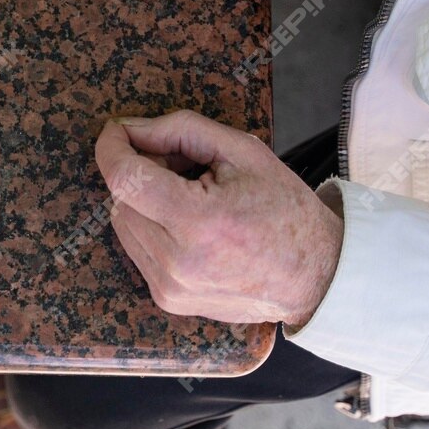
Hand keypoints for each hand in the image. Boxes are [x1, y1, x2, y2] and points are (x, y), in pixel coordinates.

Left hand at [94, 111, 342, 329]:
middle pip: (121, 199)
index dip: (112, 147)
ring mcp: (170, 287)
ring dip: (144, 201)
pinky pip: (137, 248)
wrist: (316, 276)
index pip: (125, 178)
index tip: (116, 131)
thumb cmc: (285, 210)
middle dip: (140, 172)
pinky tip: (188, 225)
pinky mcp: (168, 299)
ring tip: (189, 197)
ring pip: (123, 223)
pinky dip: (151, 228)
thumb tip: (129, 129)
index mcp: (199, 222)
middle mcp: (177, 262)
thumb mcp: (243, 151)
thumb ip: (181, 131)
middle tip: (180, 165)